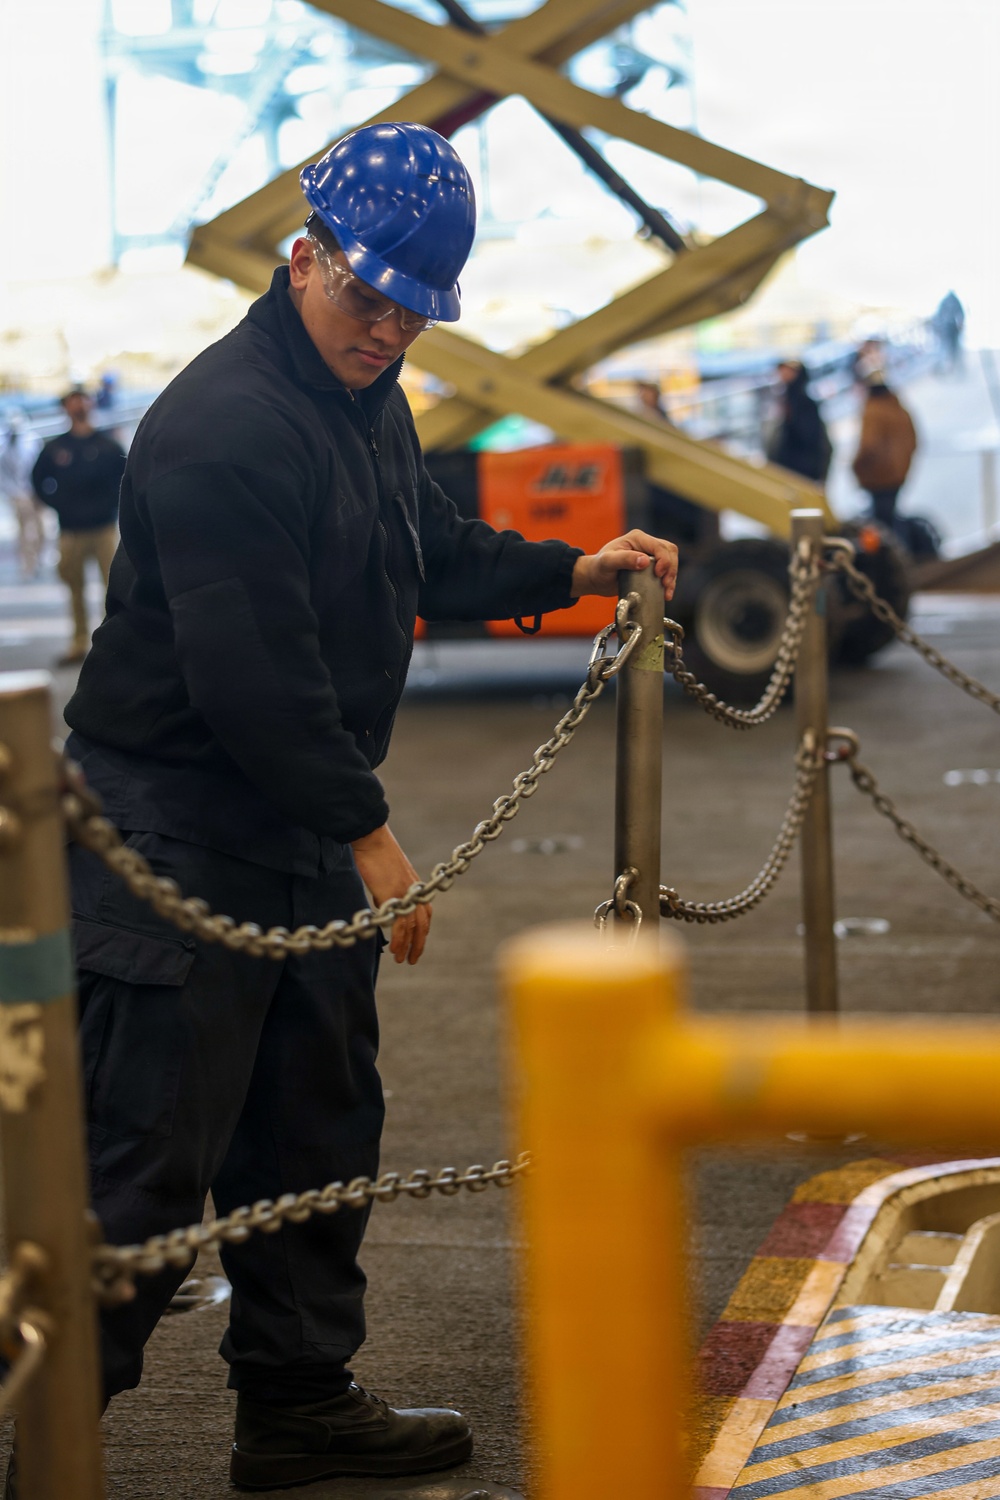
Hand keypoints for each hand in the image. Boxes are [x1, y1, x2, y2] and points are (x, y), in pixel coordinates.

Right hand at [350, 824, 430, 964]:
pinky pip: (401, 924)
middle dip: (419, 944)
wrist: (372, 838)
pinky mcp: (395, 895)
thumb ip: (388, 894)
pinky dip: (399, 940)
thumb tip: (385, 909)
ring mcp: (406, 893)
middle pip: (423, 924)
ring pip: (413, 928)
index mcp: (415, 886)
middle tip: (413, 959)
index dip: (422, 931)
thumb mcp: (385, 877)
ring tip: (403, 960)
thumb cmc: (375, 854)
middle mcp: (415, 891)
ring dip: (409, 946)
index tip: (417, 944)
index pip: (425, 913)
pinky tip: (394, 950)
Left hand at [570, 529, 677, 599]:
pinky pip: (667, 570)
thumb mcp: (607, 562)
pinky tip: (666, 592)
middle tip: (665, 584)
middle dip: (671, 569)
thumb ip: (624, 559)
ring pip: (671, 561)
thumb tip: (645, 561)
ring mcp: (650, 554)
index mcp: (637, 538)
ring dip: (672, 576)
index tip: (659, 575)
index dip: (663, 560)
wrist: (595, 579)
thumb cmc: (598, 568)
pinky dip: (669, 581)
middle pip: (669, 552)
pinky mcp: (651, 566)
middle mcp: (645, 544)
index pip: (658, 546)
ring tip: (667, 592)